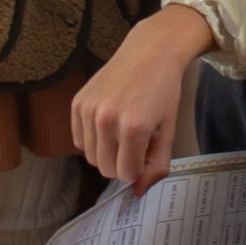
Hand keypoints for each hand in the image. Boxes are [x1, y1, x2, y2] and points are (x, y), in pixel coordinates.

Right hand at [74, 3, 213, 193]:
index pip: (126, 175)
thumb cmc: (163, 91)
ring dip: (106, 151)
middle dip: (121, 162)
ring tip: (121, 128)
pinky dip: (91, 139)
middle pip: (106, 169)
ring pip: (90, 157)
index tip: (146, 152)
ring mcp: (88, 110)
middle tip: (135, 140)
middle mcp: (106, 120)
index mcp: (133, 129)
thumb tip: (137, 192)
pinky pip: (78, 140)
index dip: (138, 168)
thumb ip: (156, 166)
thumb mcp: (167, 131)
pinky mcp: (77, 103)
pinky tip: (107, 122)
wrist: (150, 51)